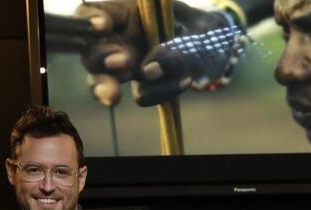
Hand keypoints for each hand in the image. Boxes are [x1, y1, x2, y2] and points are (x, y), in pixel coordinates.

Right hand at [76, 0, 240, 105]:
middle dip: (100, 60)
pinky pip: (142, 95)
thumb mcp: (197, 30)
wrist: (219, 47)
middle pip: (91, 51)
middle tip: (120, 64)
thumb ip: (175, 47)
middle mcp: (121, 38)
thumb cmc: (204, 28)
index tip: (102, 27)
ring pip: (104, 80)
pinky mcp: (143, 85)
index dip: (91, 19)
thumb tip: (149, 69)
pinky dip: (160, 92)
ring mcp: (129, 64)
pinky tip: (185, 80)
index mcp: (126, 12)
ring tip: (115, 96)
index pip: (94, 12)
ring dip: (108, 87)